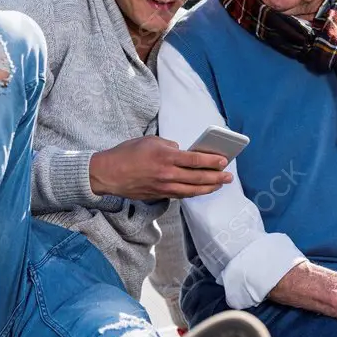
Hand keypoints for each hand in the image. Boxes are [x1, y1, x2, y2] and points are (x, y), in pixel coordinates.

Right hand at [89, 136, 232, 200]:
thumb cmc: (127, 153)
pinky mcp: (159, 195)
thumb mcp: (150, 141)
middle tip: (228, 177)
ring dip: (208, 188)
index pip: (195, 160)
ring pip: (192, 190)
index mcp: (166, 156)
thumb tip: (183, 152)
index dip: (212, 161)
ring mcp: (164, 187)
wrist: (108, 174)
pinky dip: (194, 193)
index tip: (224, 161)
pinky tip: (201, 190)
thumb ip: (169, 146)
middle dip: (216, 177)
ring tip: (219, 185)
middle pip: (198, 178)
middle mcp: (167, 174)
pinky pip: (181, 195)